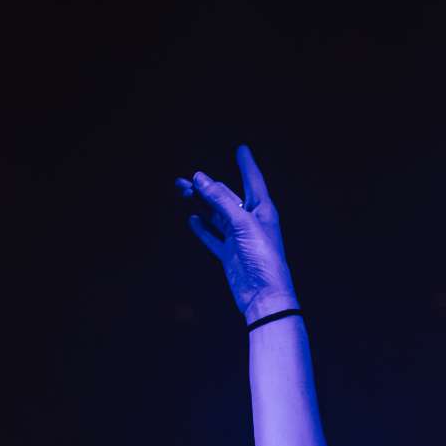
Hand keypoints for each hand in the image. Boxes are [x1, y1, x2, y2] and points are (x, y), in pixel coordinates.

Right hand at [176, 145, 297, 322]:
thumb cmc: (263, 259)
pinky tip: (193, 219)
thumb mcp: (242, 223)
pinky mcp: (229, 255)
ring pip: (216, 214)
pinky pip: (213, 237)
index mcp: (262, 210)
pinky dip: (203, 228)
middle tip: (184, 180)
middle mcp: (251, 222)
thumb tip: (200, 178)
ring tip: (181, 192)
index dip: (246, 164)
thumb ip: (220, 200)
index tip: (242, 149)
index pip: (253, 180)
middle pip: (226, 196)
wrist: (264, 296)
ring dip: (200, 203)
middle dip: (206, 186)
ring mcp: (239, 239)